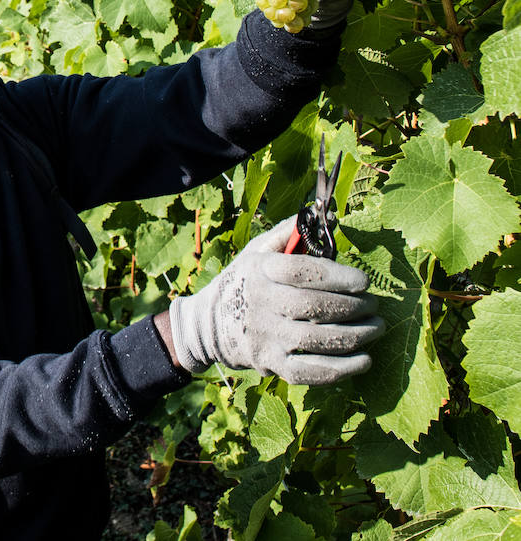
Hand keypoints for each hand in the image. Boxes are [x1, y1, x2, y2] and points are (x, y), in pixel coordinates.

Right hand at [168, 216, 384, 384]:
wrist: (209, 324)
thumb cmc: (244, 282)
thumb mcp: (257, 251)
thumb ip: (289, 233)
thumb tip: (326, 214)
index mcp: (260, 271)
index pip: (303, 273)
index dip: (339, 276)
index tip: (364, 281)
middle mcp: (261, 304)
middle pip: (316, 307)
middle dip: (354, 307)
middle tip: (374, 305)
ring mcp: (266, 337)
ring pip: (319, 340)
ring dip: (357, 336)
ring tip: (376, 328)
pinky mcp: (271, 364)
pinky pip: (312, 371)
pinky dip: (343, 369)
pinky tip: (364, 359)